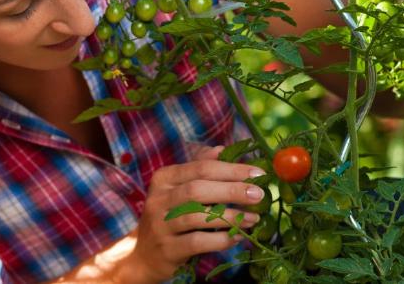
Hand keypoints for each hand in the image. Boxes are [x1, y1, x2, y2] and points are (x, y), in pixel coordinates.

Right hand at [125, 146, 266, 282]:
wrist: (144, 254)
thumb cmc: (170, 216)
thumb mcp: (178, 189)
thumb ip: (198, 168)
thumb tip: (222, 149)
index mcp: (164, 178)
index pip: (201, 168)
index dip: (231, 169)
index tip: (258, 174)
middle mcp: (159, 198)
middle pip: (198, 189)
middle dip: (232, 190)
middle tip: (258, 194)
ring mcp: (160, 224)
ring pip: (197, 216)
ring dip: (230, 217)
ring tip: (253, 218)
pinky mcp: (167, 248)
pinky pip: (198, 241)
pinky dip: (220, 239)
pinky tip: (237, 238)